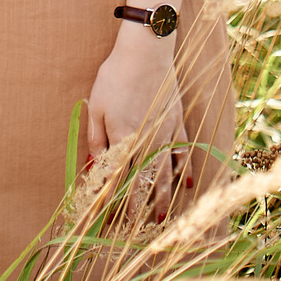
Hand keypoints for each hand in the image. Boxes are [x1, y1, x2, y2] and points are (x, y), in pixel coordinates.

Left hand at [84, 31, 188, 218]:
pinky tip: (187, 181)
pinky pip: (183, 151)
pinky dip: (184, 169)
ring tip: (162, 218)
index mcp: (124, 138)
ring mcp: (166, 133)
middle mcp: (147, 141)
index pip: (119, 178)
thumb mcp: (96, 107)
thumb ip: (96, 140)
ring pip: (166, 172)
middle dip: (139, 208)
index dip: (114, 201)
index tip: (110, 220)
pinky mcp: (177, 122)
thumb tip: (92, 167)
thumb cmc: (115, 76)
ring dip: (164, 197)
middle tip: (137, 229)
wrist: (147, 51)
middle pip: (145, 182)